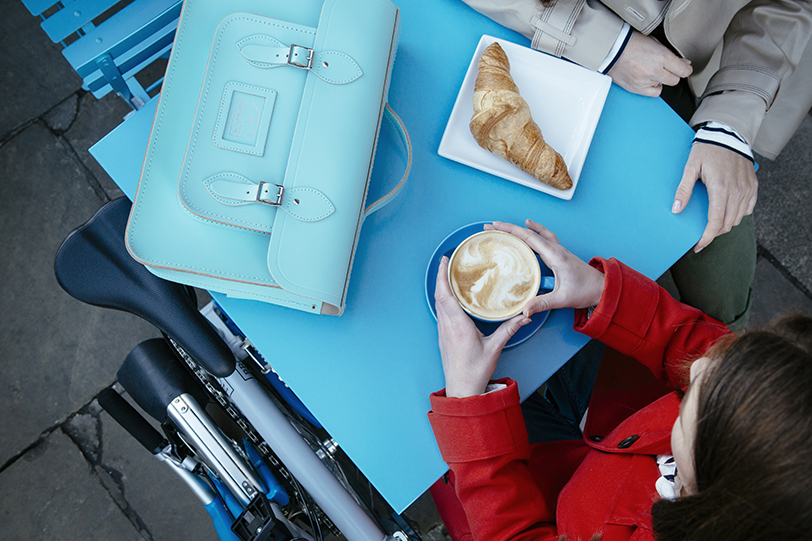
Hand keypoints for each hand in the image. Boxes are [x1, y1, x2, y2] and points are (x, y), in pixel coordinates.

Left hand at [434, 256, 528, 397]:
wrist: (462, 389)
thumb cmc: (475, 371)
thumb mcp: (495, 348)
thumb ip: (509, 329)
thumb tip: (523, 316)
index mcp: (458, 326)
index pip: (446, 295)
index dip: (442, 276)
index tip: (444, 262)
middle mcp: (447, 326)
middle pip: (439, 296)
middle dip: (440, 277)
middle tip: (446, 262)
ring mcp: (443, 332)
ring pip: (438, 304)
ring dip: (441, 288)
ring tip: (447, 275)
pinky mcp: (443, 337)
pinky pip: (440, 313)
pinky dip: (443, 300)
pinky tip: (450, 299)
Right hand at [486, 220, 604, 315]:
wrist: (604, 288)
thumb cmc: (586, 291)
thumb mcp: (562, 299)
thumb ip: (542, 303)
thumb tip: (524, 310)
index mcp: (555, 256)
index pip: (529, 238)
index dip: (510, 231)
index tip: (496, 226)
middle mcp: (556, 249)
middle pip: (529, 232)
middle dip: (509, 228)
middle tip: (492, 225)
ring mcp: (559, 250)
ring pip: (537, 233)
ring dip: (520, 228)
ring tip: (505, 226)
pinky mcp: (560, 255)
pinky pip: (544, 238)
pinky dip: (534, 231)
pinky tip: (529, 229)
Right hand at [607, 30, 691, 96]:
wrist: (612, 50)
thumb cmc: (631, 43)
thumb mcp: (655, 43)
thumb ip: (670, 55)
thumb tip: (683, 63)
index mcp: (661, 57)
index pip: (683, 71)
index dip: (686, 69)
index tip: (685, 68)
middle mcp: (654, 71)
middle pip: (674, 80)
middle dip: (673, 74)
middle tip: (666, 68)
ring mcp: (645, 81)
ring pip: (663, 86)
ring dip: (660, 80)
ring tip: (651, 71)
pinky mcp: (637, 88)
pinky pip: (652, 93)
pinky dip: (652, 87)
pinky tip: (648, 80)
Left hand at [672, 143, 757, 252]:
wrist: (727, 134)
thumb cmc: (706, 150)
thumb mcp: (690, 168)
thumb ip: (684, 189)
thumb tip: (676, 209)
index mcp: (720, 188)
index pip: (716, 221)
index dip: (707, 237)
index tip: (699, 246)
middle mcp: (737, 190)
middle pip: (727, 223)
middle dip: (714, 233)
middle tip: (702, 236)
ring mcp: (747, 188)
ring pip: (738, 218)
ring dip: (726, 225)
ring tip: (713, 225)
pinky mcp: (753, 185)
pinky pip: (748, 208)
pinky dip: (738, 215)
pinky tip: (727, 212)